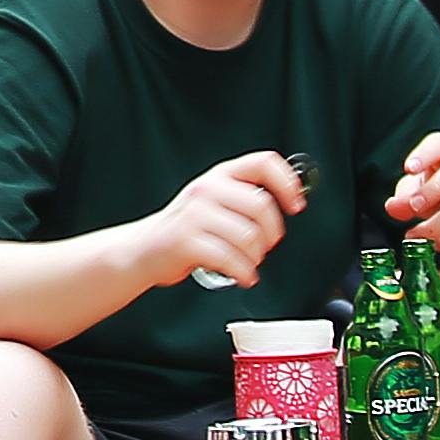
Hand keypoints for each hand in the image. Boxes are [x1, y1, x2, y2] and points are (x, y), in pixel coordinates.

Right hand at [133, 149, 302, 292]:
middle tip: (266, 246)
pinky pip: (231, 260)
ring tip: (248, 264)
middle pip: (262, 206)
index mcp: (219, 175)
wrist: (143, 249)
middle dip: (272, 234)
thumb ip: (244, 196)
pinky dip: (244, 273)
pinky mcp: (187, 242)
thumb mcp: (212, 199)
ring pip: (250, 237)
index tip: (296, 205)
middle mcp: (207, 189)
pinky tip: (242, 276)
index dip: (287, 183)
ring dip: (256, 259)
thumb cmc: (185, 227)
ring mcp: (195, 215)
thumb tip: (290, 200)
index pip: (263, 163)